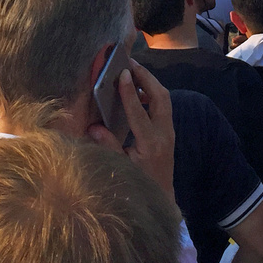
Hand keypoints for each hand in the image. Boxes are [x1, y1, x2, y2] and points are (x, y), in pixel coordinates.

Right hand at [87, 64, 173, 192]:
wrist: (162, 198)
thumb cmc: (138, 185)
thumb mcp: (121, 167)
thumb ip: (108, 146)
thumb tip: (93, 126)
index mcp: (150, 144)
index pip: (140, 112)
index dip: (130, 92)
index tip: (122, 73)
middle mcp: (164, 135)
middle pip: (161, 97)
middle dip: (146, 78)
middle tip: (129, 64)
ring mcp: (169, 132)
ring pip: (165, 99)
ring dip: (150, 83)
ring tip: (133, 72)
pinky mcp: (169, 132)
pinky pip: (163, 106)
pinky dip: (152, 94)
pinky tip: (138, 92)